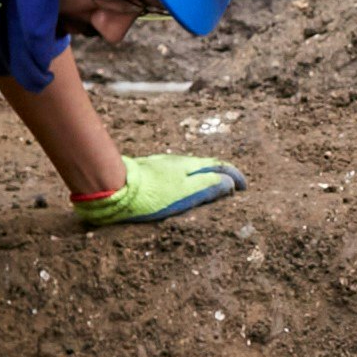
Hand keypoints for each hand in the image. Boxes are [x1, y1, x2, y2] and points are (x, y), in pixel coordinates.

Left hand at [74, 152, 241, 228]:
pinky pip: (172, 173)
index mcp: (189, 167)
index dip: (234, 176)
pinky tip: (178, 188)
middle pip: (205, 166)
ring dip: (202, 176)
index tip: (244, 187)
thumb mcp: (185, 194)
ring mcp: (160, 165)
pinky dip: (185, 179)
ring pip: (187, 169)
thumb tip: (229, 183)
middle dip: (221, 174)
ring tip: (208, 188)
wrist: (113, 187)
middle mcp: (176, 162)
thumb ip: (208, 188)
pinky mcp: (146, 172)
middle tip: (231, 186)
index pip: (220, 167)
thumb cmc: (151, 194)